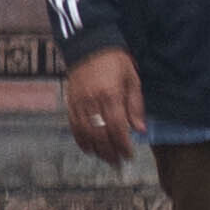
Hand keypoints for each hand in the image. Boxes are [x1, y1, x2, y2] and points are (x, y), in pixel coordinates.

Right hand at [59, 45, 143, 167]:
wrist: (89, 46)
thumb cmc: (115, 61)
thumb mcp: (132, 78)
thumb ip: (135, 105)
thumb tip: (139, 129)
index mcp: (111, 95)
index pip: (117, 127)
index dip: (123, 144)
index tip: (129, 155)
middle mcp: (93, 102)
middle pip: (100, 134)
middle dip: (110, 152)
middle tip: (118, 163)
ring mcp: (79, 104)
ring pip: (86, 134)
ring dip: (96, 149)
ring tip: (106, 159)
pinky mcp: (70, 104)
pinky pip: (74, 127)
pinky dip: (81, 140)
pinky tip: (89, 148)